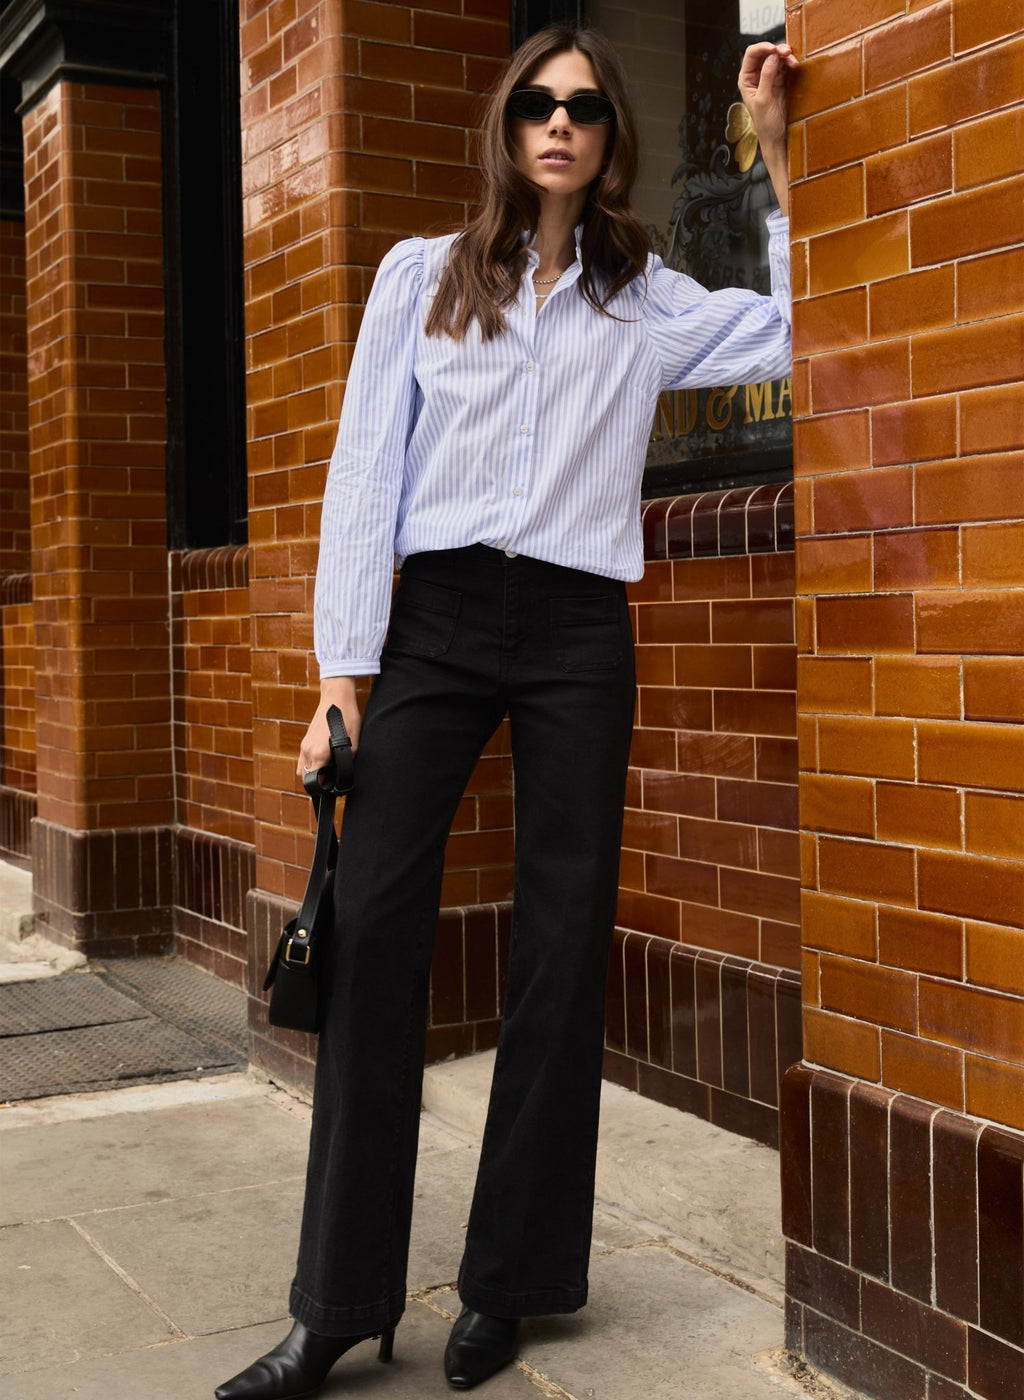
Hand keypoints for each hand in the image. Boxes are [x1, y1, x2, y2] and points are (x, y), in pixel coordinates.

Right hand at [297, 677, 362, 779]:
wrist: (336, 698)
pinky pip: (303, 759)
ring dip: (312, 773)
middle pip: (305, 778)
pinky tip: (323, 759)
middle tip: (330, 779)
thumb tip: (342, 775)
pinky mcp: (305, 740)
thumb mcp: (353, 744)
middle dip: (317, 781)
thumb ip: (345, 763)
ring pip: (302, 769)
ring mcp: (304, 745)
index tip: (332, 787)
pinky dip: (310, 763)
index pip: (314, 781)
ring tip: (327, 769)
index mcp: (318, 754)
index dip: (323, 788)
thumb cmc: (347, 718)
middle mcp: (307, 751)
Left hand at [738, 42, 798, 216]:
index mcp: (746, 80)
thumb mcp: (764, 100)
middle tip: (788, 53)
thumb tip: (772, 58)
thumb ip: (766, 78)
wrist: (776, 139)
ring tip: (793, 62)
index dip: (762, 47)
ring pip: (776, 58)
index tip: (775, 50)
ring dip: (786, 56)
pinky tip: (795, 66)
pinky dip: (790, 63)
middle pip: (765, 53)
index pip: (751, 55)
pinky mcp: (780, 82)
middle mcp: (756, 76)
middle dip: (776, 50)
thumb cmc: (766, 124)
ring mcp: (769, 78)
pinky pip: (785, 66)